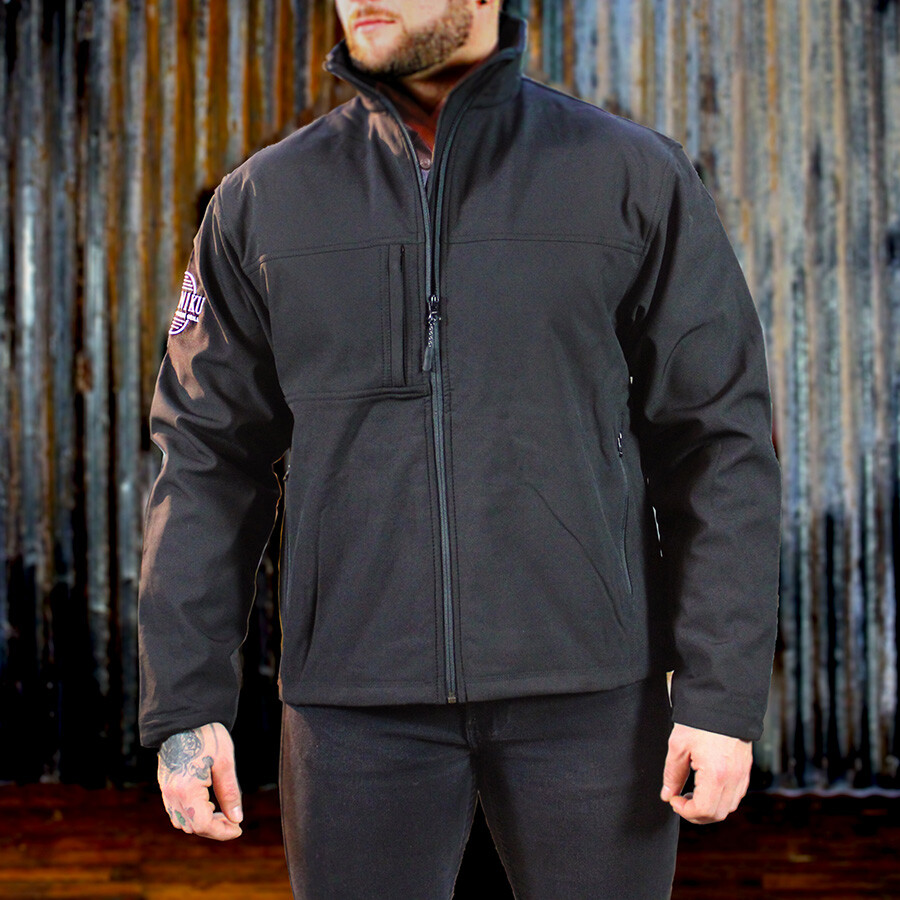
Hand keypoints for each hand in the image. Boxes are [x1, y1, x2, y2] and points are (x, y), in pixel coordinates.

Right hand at [157, 722, 242, 839]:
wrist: (184, 718)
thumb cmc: (207, 736)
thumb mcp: (225, 762)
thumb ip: (230, 792)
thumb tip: (237, 818)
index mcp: (186, 789)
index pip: (203, 825)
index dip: (222, 832)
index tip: (239, 829)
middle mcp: (172, 795)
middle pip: (192, 827)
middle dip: (215, 828)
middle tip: (234, 821)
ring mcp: (166, 791)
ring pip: (183, 822)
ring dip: (203, 823)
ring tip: (223, 812)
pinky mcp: (166, 786)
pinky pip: (177, 811)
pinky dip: (193, 815)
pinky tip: (209, 804)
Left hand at [659, 722, 751, 823]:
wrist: (724, 703)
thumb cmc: (700, 721)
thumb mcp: (678, 746)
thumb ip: (672, 774)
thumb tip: (667, 794)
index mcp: (716, 774)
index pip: (703, 810)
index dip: (685, 811)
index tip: (674, 799)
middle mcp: (734, 779)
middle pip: (717, 814)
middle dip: (696, 813)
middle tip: (680, 800)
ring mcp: (743, 775)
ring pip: (728, 807)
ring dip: (709, 808)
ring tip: (692, 793)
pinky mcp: (746, 769)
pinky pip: (735, 795)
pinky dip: (720, 798)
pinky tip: (706, 786)